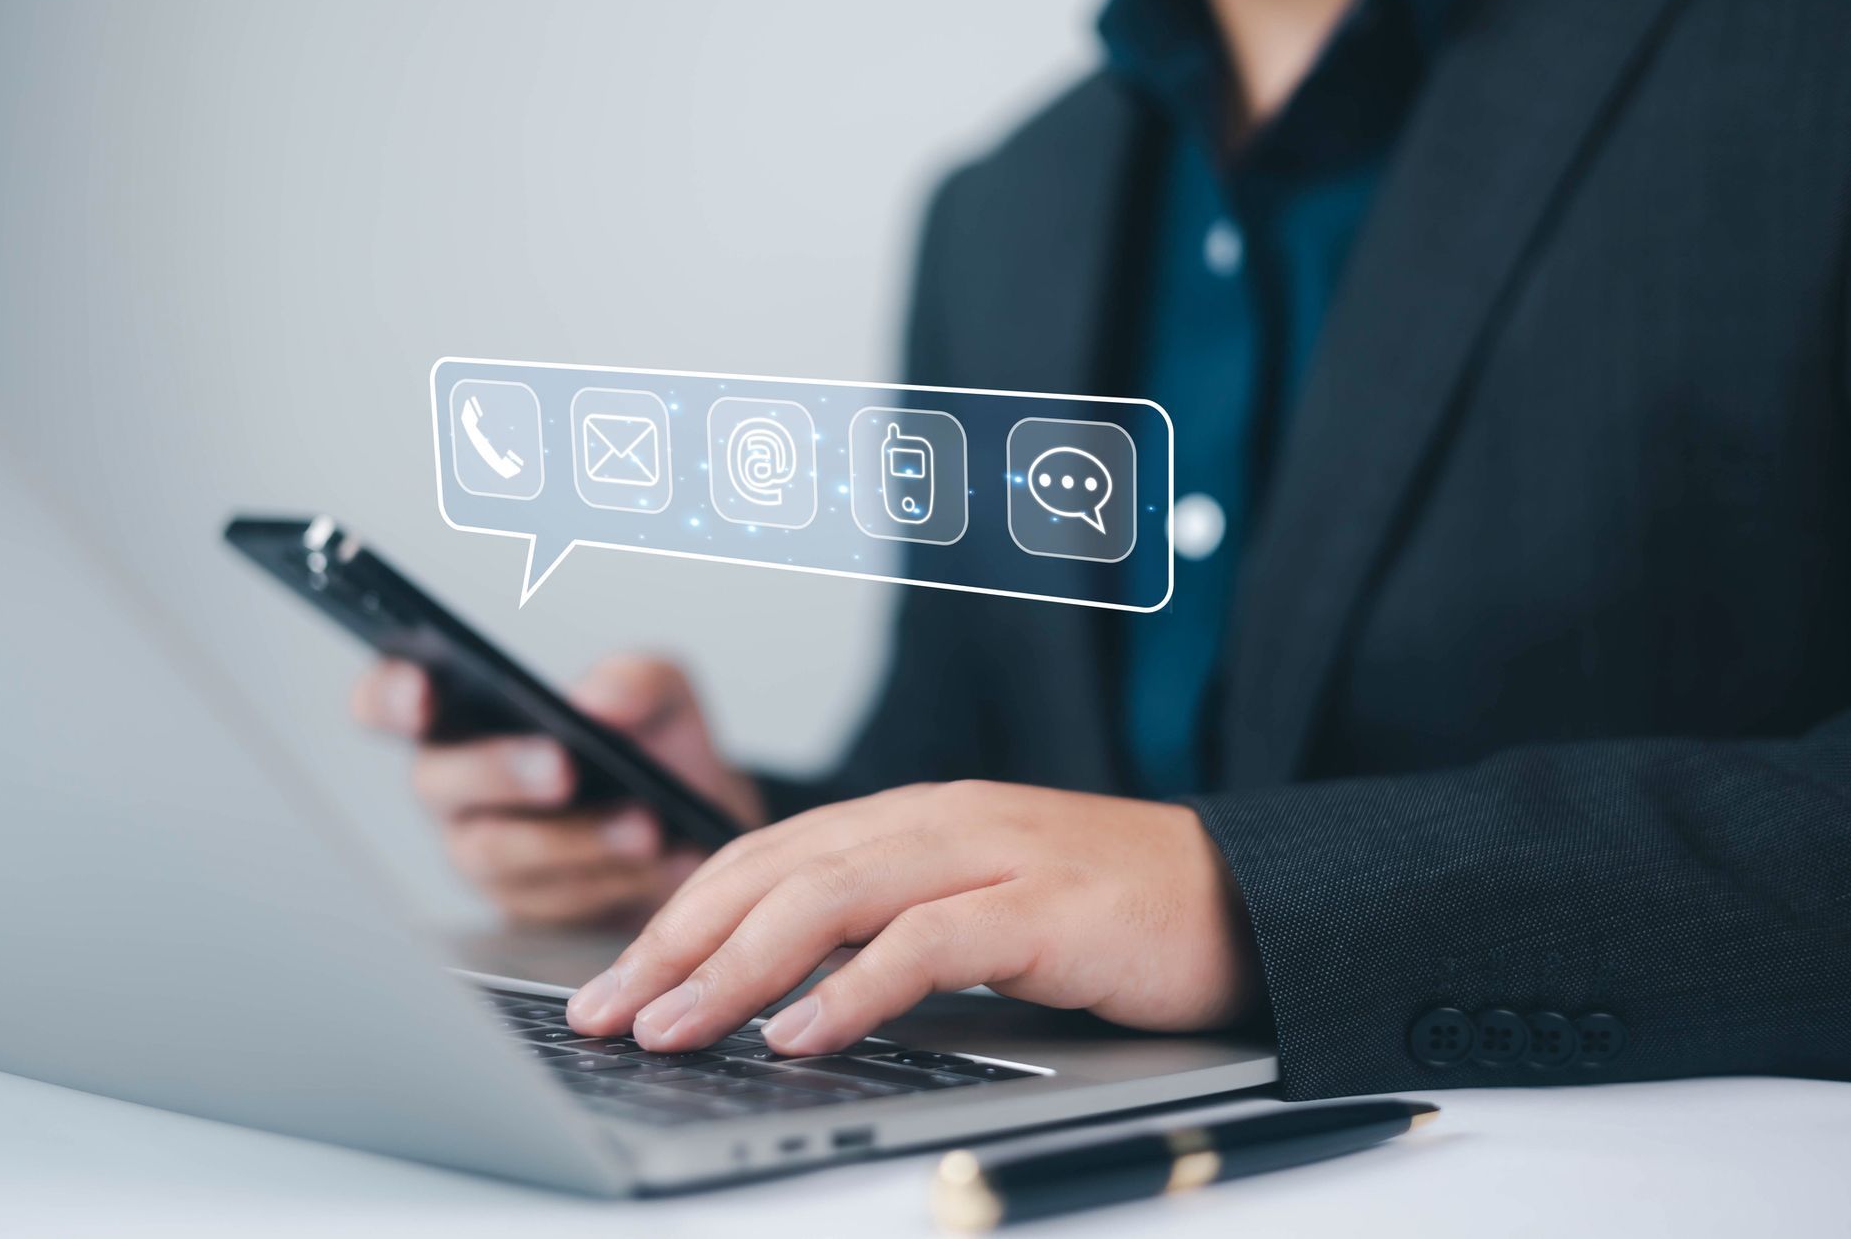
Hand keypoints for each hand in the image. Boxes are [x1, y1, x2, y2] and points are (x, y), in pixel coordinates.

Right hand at [351, 655, 764, 925]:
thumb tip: (596, 700)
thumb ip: (633, 680)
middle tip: (565, 768)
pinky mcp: (529, 909)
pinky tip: (666, 860)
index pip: (387, 701)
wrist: (698, 824)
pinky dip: (615, 878)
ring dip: (575, 838)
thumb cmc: (653, 748)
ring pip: (498, 852)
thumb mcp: (659, 697)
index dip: (390, 695)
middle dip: (502, 772)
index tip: (423, 690)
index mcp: (465, 715)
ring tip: (644, 825)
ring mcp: (486, 854)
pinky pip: (552, 901)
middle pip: (439, 782)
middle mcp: (459, 788)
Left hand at [563, 781, 1260, 1053]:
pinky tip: (803, 1032)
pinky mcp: (1043, 908)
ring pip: (831, 895)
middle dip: (676, 942)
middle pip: (774, 869)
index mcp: (911, 819)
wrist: (1242, 895)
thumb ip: (886, 925)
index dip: (678, 916)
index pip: (765, 855)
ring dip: (737, 965)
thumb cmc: (1103, 913)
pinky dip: (854, 987)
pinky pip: (928, 943)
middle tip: (608, 1010)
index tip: (615, 981)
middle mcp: (936, 823)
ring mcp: (990, 857)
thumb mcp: (976, 905)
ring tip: (673, 1025)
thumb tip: (778, 989)